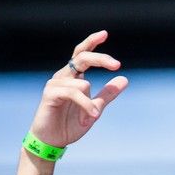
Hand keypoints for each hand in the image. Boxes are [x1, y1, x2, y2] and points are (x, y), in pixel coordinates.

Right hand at [29, 31, 127, 148]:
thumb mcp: (95, 109)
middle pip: (82, 57)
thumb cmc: (70, 124)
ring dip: (91, 105)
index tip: (105, 34)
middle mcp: (63, 77)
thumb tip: (124, 79)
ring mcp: (55, 84)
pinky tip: (91, 116)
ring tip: (91, 118)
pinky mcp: (50, 94)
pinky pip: (73, 93)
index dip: (92, 42)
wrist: (53, 140)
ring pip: (83, 84)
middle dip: (100, 58)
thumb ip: (107, 94)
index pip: (82, 54)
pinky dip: (86, 105)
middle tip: (116, 64)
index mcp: (74, 78)